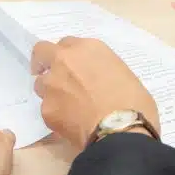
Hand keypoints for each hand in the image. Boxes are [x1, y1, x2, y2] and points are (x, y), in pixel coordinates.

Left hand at [32, 37, 158, 148]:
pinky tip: (71, 124)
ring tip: (67, 107)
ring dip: (50, 90)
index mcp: (88, 49)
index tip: (73, 66)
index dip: (69, 56)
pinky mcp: (46, 109)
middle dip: (44, 62)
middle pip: (42, 52)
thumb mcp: (122, 74)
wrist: (120, 131)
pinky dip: (56, 115)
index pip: (67, 44)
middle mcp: (64, 61)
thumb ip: (101, 70)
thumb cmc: (133, 103)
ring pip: (40, 83)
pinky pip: (47, 109)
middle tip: (54, 76)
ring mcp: (52, 84)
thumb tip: (96, 81)